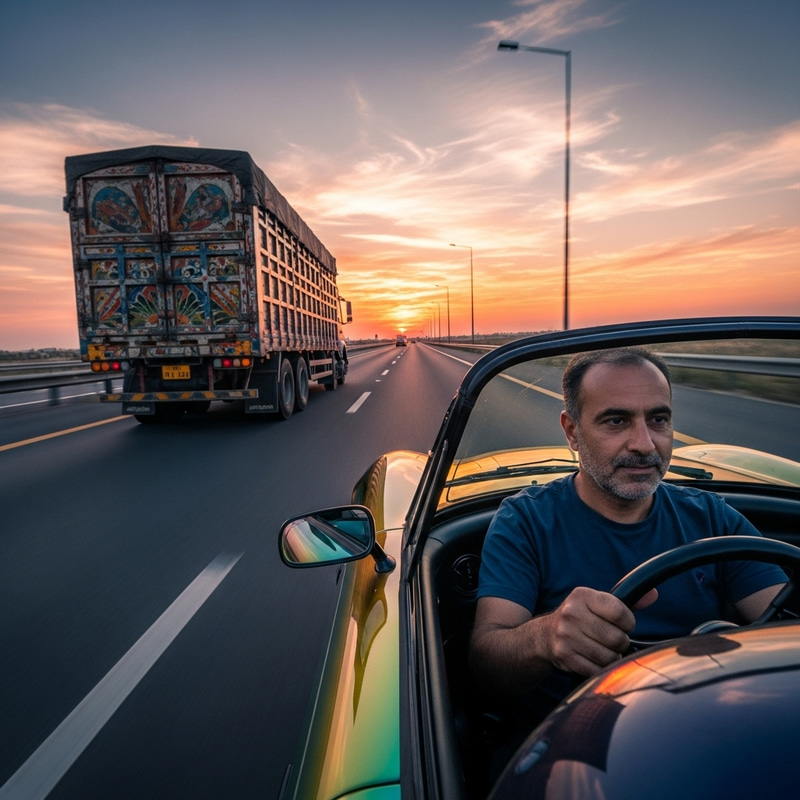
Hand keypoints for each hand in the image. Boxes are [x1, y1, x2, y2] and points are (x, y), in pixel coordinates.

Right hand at [541, 586, 657, 675]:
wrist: (545, 635)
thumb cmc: (581, 618)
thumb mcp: (598, 603)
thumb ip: (627, 601)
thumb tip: (653, 594)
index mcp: (582, 595)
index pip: (620, 613)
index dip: (628, 623)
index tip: (622, 625)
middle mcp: (572, 613)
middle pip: (616, 638)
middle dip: (620, 643)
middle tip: (611, 640)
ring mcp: (566, 635)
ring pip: (609, 657)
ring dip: (611, 657)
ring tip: (603, 650)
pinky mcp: (564, 656)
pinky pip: (596, 670)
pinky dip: (600, 668)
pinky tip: (593, 659)